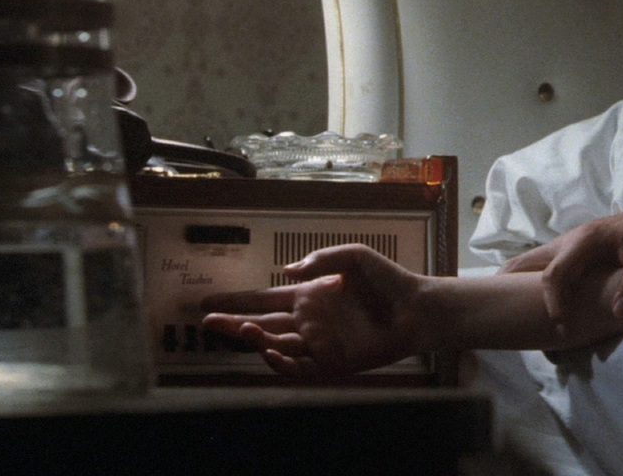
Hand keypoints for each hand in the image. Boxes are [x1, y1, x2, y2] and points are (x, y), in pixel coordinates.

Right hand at [201, 244, 425, 377]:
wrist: (415, 308)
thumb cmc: (388, 280)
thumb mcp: (353, 256)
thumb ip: (319, 260)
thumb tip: (285, 271)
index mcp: (309, 296)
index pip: (264, 299)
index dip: (237, 300)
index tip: (209, 300)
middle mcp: (309, 321)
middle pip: (261, 325)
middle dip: (232, 324)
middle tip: (207, 321)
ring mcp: (318, 343)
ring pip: (275, 346)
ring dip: (255, 340)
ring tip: (242, 329)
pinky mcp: (331, 362)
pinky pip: (298, 367)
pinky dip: (279, 362)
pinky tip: (267, 351)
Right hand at [511, 198, 622, 323]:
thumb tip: (620, 312)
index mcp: (586, 239)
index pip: (555, 273)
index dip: (553, 302)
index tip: (560, 328)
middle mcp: (572, 242)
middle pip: (525, 264)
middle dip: (506, 289)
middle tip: (494, 320)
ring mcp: (572, 251)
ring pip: (533, 269)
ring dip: (518, 292)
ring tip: (511, 323)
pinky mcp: (579, 260)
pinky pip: (548, 275)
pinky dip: (536, 293)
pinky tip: (539, 316)